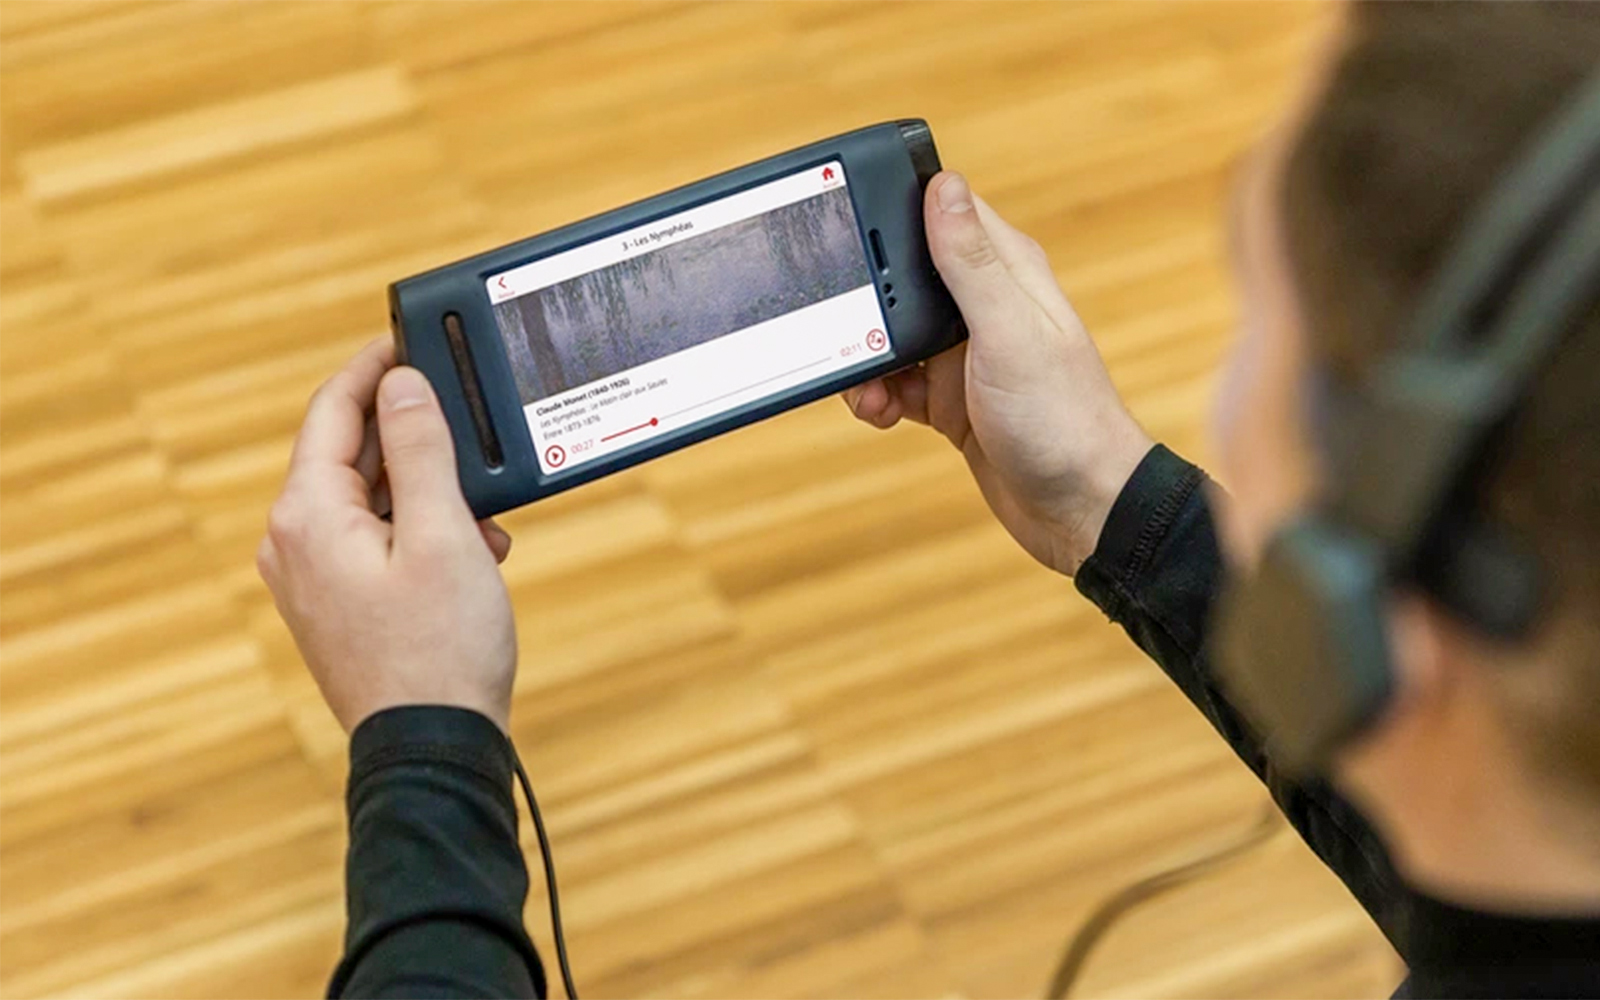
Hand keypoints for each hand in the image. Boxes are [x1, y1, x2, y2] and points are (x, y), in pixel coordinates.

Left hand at [257, 339, 517, 732]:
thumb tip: (402, 387)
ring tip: (484, 515)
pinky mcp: (335, 606)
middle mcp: (293, 543)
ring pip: (368, 500)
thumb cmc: (440, 648)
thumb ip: (419, 451)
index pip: (330, 412)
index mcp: (308, 516)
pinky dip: (420, 532)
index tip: (407, 339)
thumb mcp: (443, 534)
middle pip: (349, 455)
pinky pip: (373, 542)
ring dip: (427, 492)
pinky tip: (472, 551)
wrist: (430, 748)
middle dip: (414, 440)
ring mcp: (310, 579)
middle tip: (469, 427)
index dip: (371, 369)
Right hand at [845, 172, 1151, 574]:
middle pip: (905, 277)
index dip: (897, 213)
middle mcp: (986, 306)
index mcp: (1008, 271)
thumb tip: (943, 186)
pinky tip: (878, 411)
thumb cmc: (1063, 420)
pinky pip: (897, 383)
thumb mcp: (1009, 333)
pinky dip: (878, 395)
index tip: (853, 225)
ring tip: (865, 384)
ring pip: (893, 334)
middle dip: (868, 299)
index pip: (945, 213)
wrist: (1083, 511)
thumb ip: (972, 262)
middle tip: (848, 325)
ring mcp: (966, 355)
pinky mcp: (951, 400)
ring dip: (867, 356)